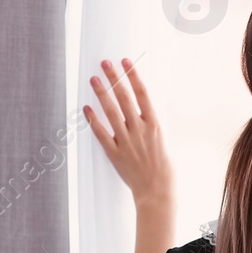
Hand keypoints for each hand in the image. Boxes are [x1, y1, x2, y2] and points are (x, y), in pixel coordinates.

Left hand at [85, 57, 173, 204]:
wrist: (158, 191)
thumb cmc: (164, 168)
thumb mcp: (164, 140)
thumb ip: (151, 125)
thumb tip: (143, 111)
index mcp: (155, 124)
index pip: (142, 93)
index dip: (133, 75)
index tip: (126, 61)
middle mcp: (140, 129)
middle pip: (124, 98)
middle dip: (114, 78)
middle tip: (105, 63)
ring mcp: (126, 141)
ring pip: (111, 112)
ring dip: (101, 94)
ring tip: (94, 79)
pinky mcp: (115, 153)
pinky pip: (101, 134)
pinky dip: (93, 120)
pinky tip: (86, 108)